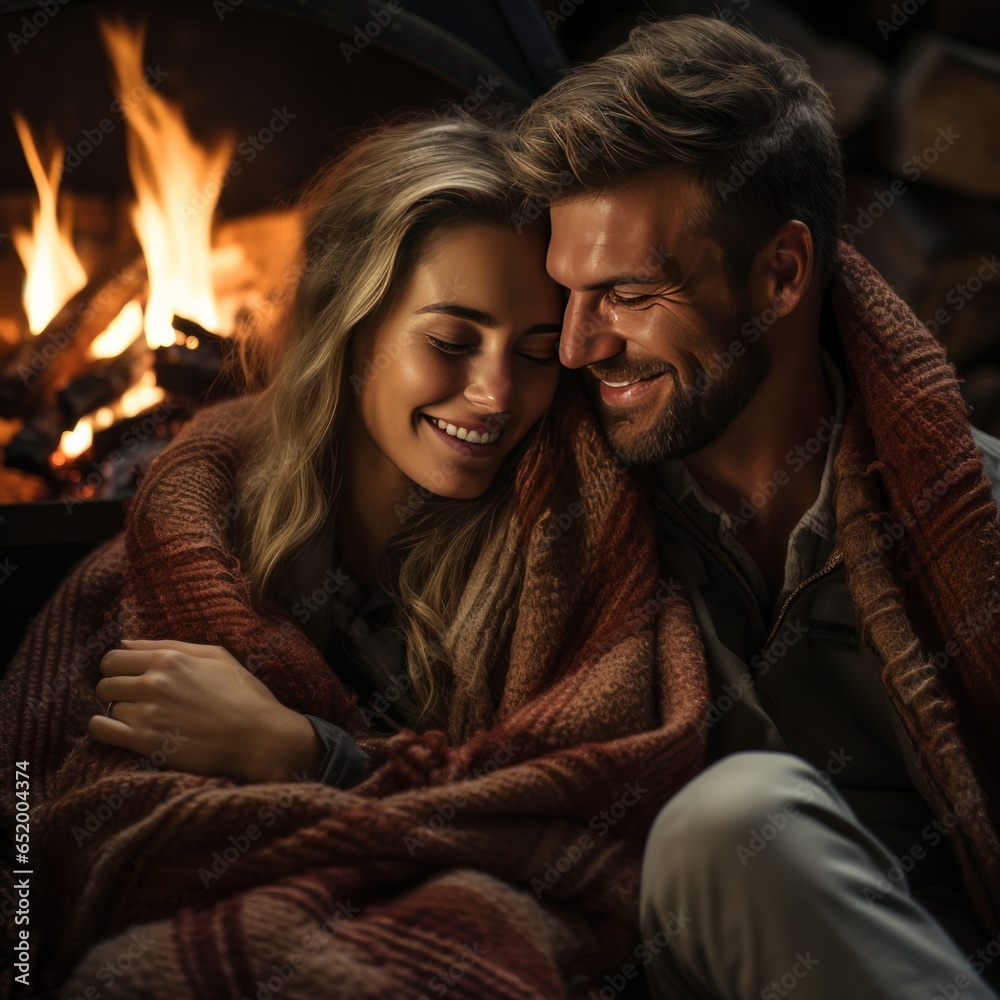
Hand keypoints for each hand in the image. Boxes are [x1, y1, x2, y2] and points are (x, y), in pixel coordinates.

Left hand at [89, 638, 322, 782]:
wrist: (259, 737)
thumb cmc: (244, 694)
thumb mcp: (216, 656)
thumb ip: (168, 645)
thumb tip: (125, 642)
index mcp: (170, 659)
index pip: (113, 658)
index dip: (118, 669)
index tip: (130, 679)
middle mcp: (154, 682)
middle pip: (105, 683)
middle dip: (118, 691)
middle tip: (139, 702)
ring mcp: (148, 713)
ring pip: (108, 708)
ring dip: (122, 714)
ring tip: (146, 720)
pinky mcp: (146, 742)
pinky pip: (101, 731)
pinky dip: (103, 730)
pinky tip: (121, 732)